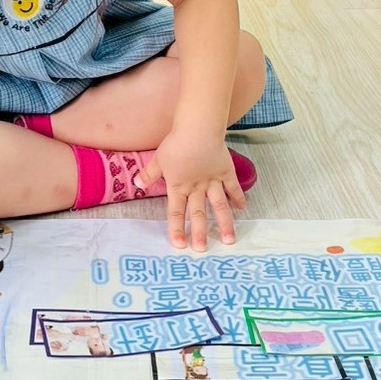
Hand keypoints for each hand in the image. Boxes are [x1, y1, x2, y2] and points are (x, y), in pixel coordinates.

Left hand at [138, 128, 247, 250]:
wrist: (198, 130)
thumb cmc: (176, 143)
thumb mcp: (158, 159)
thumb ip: (149, 174)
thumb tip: (137, 184)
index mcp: (179, 187)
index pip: (176, 213)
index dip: (177, 229)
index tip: (180, 245)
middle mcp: (196, 188)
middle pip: (198, 214)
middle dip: (199, 233)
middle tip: (202, 249)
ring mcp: (213, 182)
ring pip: (219, 206)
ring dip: (224, 223)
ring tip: (230, 239)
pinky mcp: (226, 172)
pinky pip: (233, 188)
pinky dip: (238, 198)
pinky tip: (243, 209)